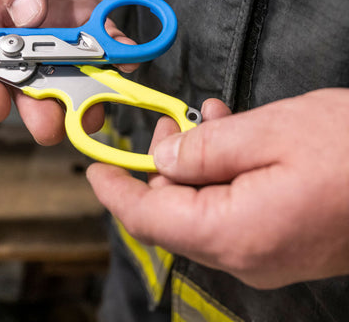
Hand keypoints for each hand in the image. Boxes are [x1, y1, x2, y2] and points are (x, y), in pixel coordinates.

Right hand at [0, 0, 122, 142]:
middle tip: (49, 125)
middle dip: (34, 104)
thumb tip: (25, 16)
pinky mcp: (90, 21)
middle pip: (21, 74)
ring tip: (90, 112)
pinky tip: (123, 68)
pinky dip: (114, 62)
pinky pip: (102, 49)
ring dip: (75, 94)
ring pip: (62, 71)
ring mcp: (58, 25)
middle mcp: (23, 22)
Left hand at [87, 89, 348, 288]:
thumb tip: (163, 159)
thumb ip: (205, 149)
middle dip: (161, 166)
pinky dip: (221, 175)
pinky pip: (231, 210)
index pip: (150, 218)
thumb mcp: (267, 132)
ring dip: (195, 164)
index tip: (93, 169)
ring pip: (202, 209)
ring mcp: (266, 254)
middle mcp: (246, 255)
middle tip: (168, 123)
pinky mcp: (282, 243)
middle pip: (174, 214)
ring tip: (205, 120)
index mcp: (235, 233)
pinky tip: (232, 138)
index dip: (115, 192)